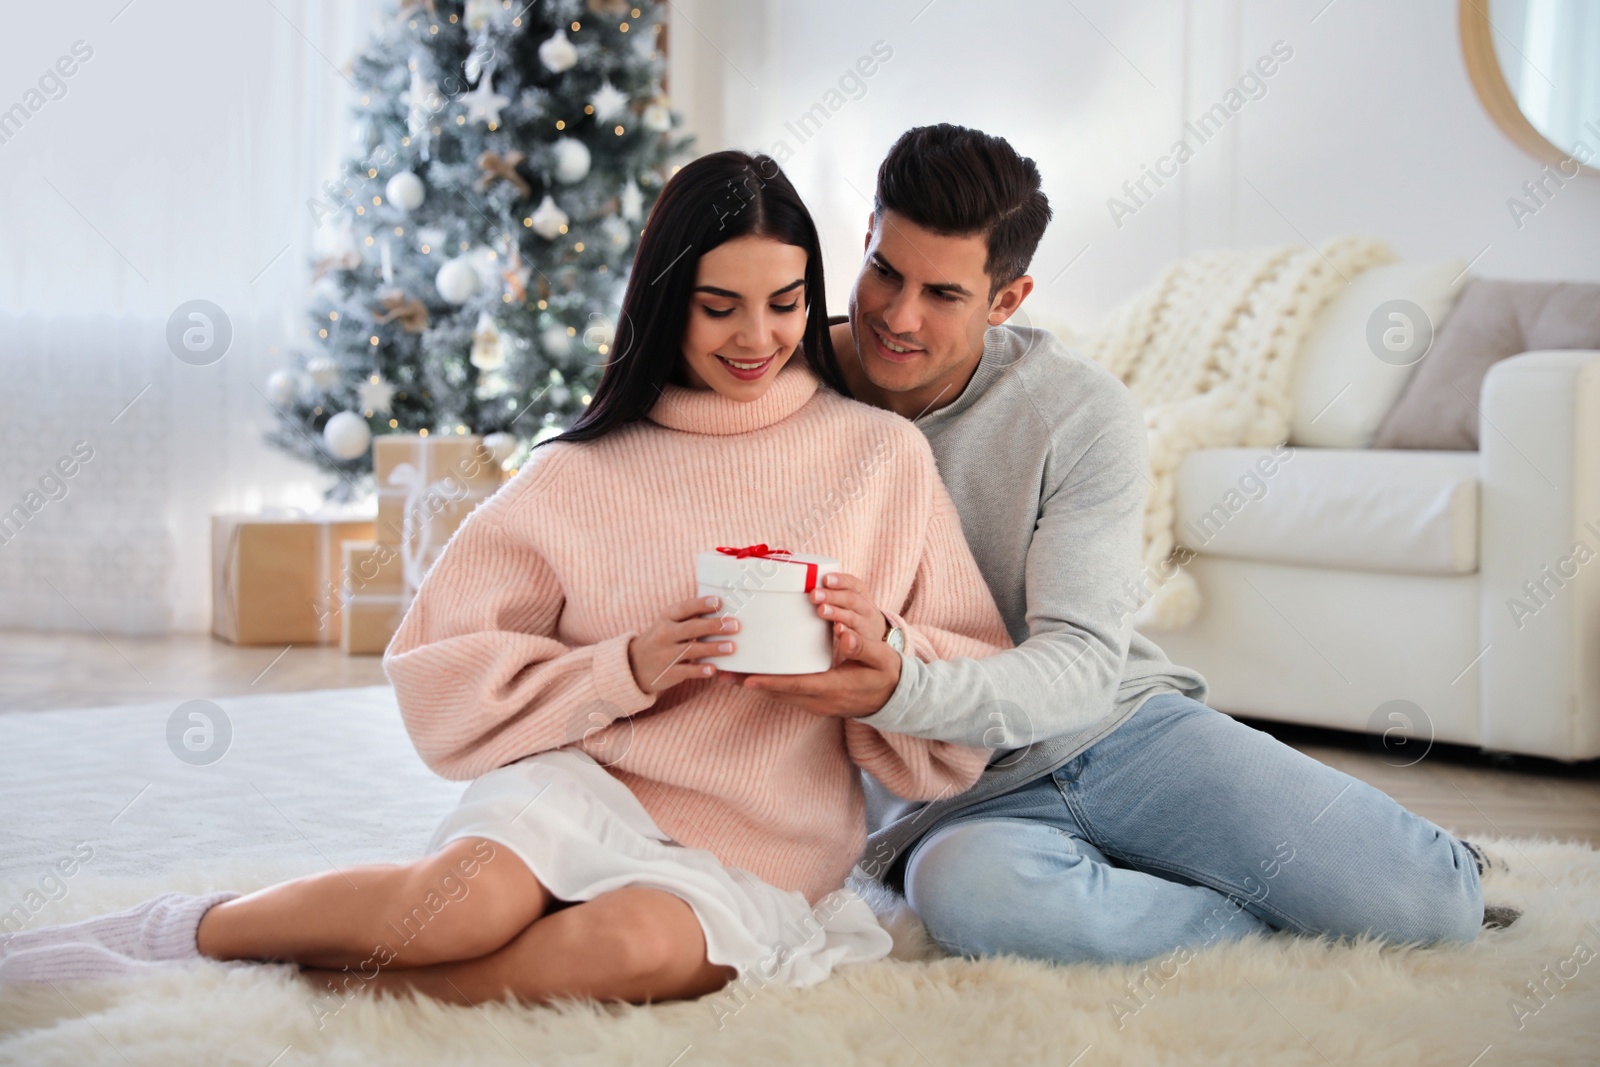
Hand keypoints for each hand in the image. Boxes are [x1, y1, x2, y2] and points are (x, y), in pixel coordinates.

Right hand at [627, 595, 738, 694]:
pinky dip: (699, 670)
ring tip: (731, 647)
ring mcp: (666, 654)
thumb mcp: (669, 622)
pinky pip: (686, 671)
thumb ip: (690, 615)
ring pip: (691, 649)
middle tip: (735, 625)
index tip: (719, 601)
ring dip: (712, 648)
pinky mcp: (668, 673)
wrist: (635, 665)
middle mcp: (665, 634)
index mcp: (667, 617)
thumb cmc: (662, 638)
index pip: (685, 608)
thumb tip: (723, 606)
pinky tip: (713, 669)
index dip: (701, 604)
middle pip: (691, 628)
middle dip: (714, 626)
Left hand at [740, 577, 901, 717]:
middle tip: (721, 672)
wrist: (894, 699)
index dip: (771, 682)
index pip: (797, 686)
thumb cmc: (886, 675)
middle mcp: (819, 701)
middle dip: (749, 683)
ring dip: (753, 685)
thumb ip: (864, 647)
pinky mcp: (813, 701)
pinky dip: (766, 685)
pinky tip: (750, 675)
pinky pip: (785, 694)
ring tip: (726, 673)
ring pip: (778, 695)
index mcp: (833, 688)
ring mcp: (815, 704)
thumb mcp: (882, 659)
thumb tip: (846, 636)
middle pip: (778, 693)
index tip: (746, 679)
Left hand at [807, 572, 887, 645]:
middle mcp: (865, 607)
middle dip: (832, 596)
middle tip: (814, 595)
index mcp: (860, 593)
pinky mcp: (863, 641)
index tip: (825, 579)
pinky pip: (856, 638)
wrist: (876, 633)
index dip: (839, 580)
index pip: (852, 583)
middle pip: (850, 599)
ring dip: (836, 613)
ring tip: (822, 610)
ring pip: (851, 617)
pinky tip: (837, 630)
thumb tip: (805, 584)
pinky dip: (846, 633)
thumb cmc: (854, 611)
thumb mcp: (850, 598)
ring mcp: (865, 624)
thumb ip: (833, 592)